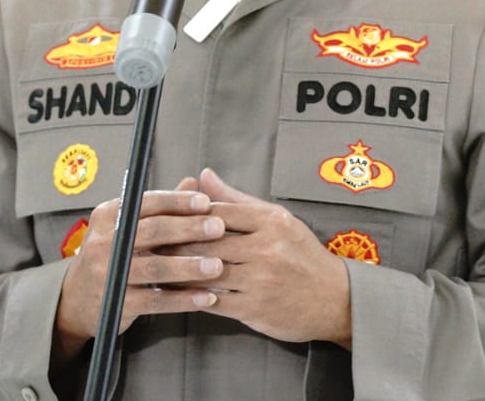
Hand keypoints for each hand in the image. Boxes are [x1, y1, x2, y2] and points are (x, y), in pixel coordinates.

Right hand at [52, 185, 224, 364]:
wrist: (77, 297)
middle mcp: (104, 242)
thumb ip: (161, 207)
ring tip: (217, 266)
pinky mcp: (115, 303)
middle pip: (152, 231)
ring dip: (189, 266)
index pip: (147, 203)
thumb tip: (193, 182)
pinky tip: (205, 297)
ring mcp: (108, 273)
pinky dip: (182, 299)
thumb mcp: (128, 226)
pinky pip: (155, 300)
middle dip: (189, 229)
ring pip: (155, 268)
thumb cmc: (111, 256)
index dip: (178, 201)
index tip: (207, 202)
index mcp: (109, 216)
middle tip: (218, 228)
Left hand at [170, 168, 353, 346]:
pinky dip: (190, 295)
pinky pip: (212, 299)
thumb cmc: (303, 256)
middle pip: (208, 242)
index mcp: (271, 222)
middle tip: (150, 240)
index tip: (165, 214)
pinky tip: (175, 290)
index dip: (188, 213)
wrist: (334, 298)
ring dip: (177, 269)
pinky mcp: (254, 308)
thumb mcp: (277, 219)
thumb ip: (237, 199)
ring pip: (206, 271)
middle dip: (175, 241)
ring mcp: (260, 280)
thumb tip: (204, 176)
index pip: (218, 211)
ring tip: (155, 264)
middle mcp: (266, 248)